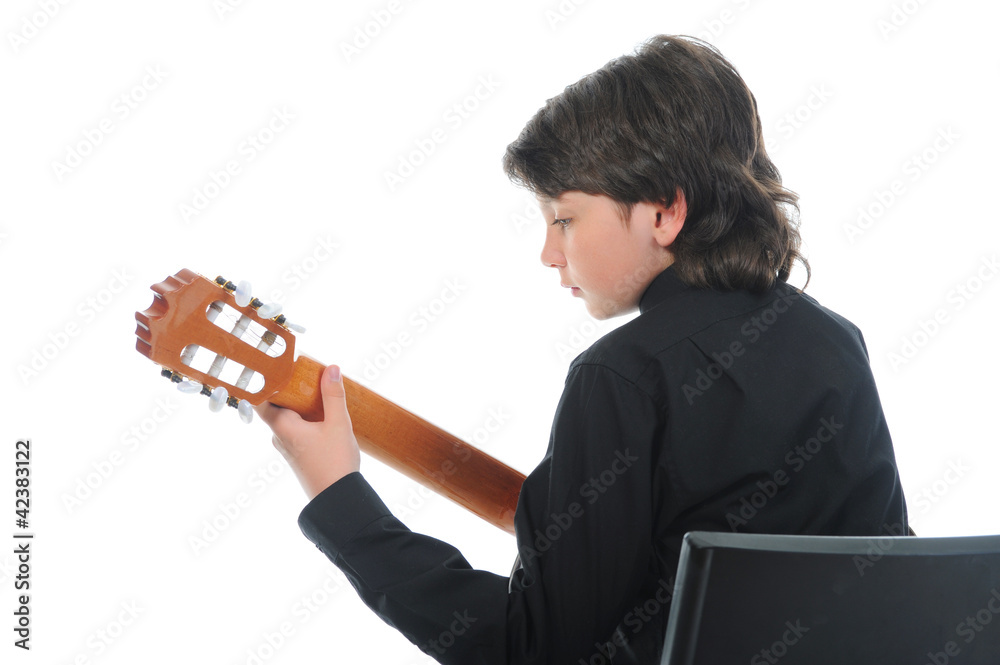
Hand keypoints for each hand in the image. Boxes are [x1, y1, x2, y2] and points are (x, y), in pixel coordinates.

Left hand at [255, 364, 360, 499]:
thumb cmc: (335, 463)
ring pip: (287, 418)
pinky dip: (304, 417)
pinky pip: (295, 429)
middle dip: (288, 388)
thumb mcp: (338, 424)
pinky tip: (322, 414)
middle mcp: (280, 437)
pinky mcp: (298, 455)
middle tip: (303, 372)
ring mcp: (288, 447)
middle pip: (275, 405)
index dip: (264, 381)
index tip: (275, 365)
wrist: (338, 499)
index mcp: (282, 427)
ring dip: (298, 404)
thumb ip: (333, 395)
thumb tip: (330, 368)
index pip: (260, 398)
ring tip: (316, 389)